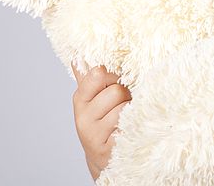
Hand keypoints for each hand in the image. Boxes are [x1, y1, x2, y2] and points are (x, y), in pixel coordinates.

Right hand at [71, 63, 131, 180]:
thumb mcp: (93, 99)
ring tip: (127, 118)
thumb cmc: (102, 120)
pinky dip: (134, 125)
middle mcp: (83, 118)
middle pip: (116, 91)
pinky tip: (130, 129)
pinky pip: (129, 127)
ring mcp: (94, 136)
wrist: (104, 156)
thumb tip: (79, 56)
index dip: (113, 74)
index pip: (97, 73)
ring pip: (124, 109)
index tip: (118, 80)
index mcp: (80, 99)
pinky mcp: (108, 150)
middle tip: (124, 104)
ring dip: (132, 111)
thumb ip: (89, 78)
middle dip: (126, 95)